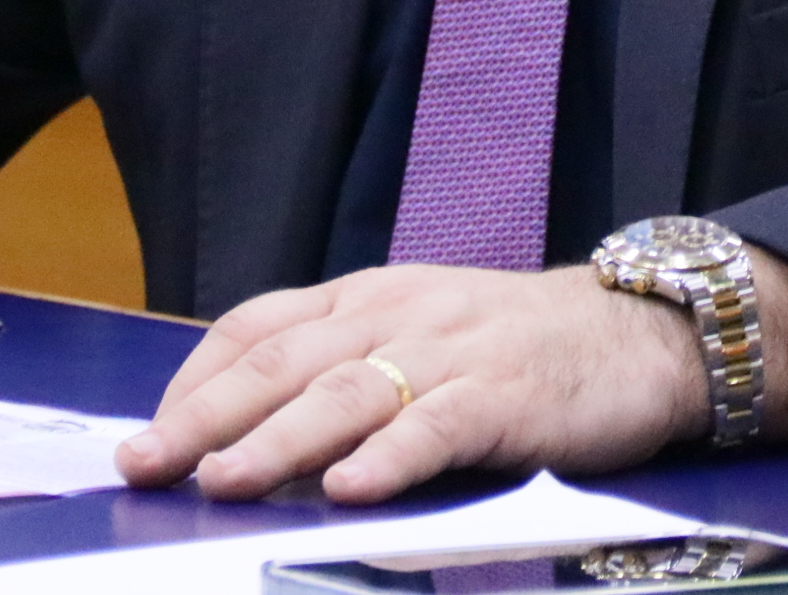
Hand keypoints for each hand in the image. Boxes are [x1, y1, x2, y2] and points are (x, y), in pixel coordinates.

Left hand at [114, 247, 787, 503]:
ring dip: (279, 439)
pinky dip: (392, 456)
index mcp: (370, 297)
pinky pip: (440, 425)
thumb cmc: (517, 348)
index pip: (261, 326)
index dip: (196, 379)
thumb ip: (345, 368)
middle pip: (286, 361)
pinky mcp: (509, 393)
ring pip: (350, 391)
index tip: (145, 433)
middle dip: (207, 415)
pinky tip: (351, 489)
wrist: (641, 331)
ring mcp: (455, 351)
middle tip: (148, 464)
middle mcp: (401, 313)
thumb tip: (243, 436)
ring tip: (224, 481)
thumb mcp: (420, 336)